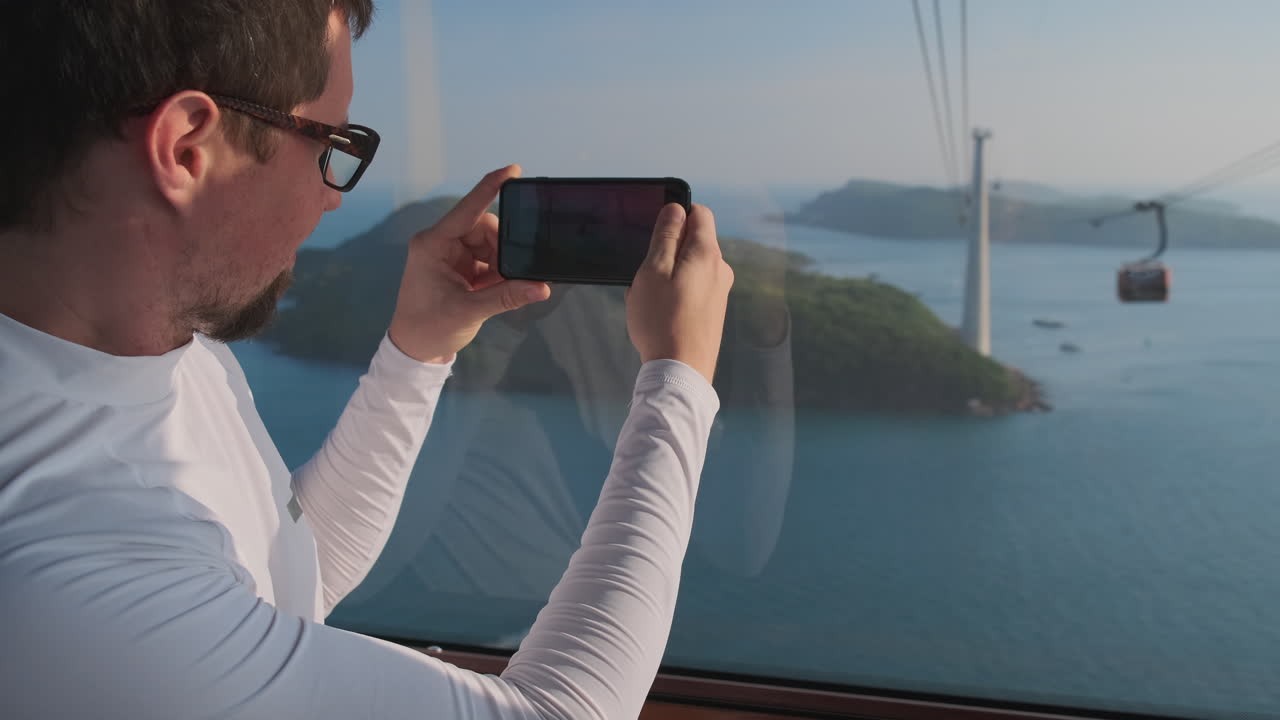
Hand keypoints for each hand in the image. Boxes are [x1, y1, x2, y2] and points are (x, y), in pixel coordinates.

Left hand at [388, 166, 550, 362]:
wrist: (415, 350)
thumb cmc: (430, 327)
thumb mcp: (469, 311)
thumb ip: (506, 296)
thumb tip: (542, 287)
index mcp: (433, 244)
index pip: (467, 209)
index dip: (490, 188)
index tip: (513, 170)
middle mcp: (441, 243)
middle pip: (484, 227)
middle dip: (503, 247)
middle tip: (514, 271)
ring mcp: (451, 255)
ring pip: (489, 244)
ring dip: (501, 263)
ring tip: (503, 286)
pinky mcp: (460, 268)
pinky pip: (487, 259)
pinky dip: (498, 272)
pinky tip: (501, 288)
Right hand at [627, 204, 733, 383]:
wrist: (680, 371)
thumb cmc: (662, 321)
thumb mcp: (653, 271)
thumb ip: (666, 236)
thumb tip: (675, 209)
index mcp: (707, 254)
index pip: (699, 212)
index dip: (675, 216)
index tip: (656, 234)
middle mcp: (721, 269)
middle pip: (694, 241)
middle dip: (668, 250)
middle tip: (648, 274)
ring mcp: (720, 291)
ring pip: (690, 267)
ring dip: (668, 275)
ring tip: (652, 299)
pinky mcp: (714, 310)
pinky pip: (692, 288)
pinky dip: (675, 293)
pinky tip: (661, 314)